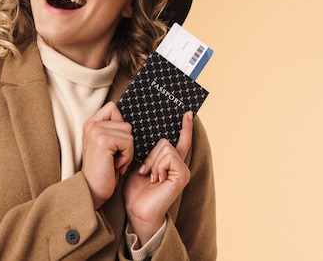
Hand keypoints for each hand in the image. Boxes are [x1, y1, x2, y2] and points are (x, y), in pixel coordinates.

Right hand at [81, 102, 133, 209]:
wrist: (92, 190)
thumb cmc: (103, 171)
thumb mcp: (107, 146)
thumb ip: (113, 130)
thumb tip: (129, 121)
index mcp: (90, 124)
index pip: (113, 108)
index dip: (120, 126)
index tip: (114, 145)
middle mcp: (91, 124)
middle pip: (125, 123)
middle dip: (125, 143)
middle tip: (114, 157)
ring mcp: (96, 131)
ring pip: (128, 133)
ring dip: (127, 151)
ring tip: (114, 162)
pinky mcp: (103, 140)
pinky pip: (128, 142)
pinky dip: (127, 157)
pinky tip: (115, 165)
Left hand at [123, 111, 193, 245]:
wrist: (136, 210)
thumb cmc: (136, 189)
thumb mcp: (138, 163)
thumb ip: (146, 149)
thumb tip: (140, 131)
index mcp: (170, 161)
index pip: (179, 140)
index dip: (184, 126)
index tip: (187, 112)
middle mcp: (179, 163)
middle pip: (164, 140)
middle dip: (149, 154)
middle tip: (145, 170)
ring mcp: (182, 169)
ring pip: (164, 147)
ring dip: (151, 161)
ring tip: (150, 176)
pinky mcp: (182, 175)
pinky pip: (168, 156)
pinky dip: (157, 166)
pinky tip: (156, 179)